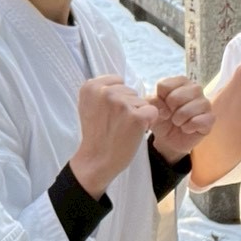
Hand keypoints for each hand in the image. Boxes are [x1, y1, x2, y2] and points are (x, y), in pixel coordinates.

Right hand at [69, 75, 165, 198]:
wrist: (97, 159)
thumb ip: (100, 91)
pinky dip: (148, 122)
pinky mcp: (136, 117)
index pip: (118, 81)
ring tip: (123, 129)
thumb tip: (120, 81)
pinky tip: (135, 132)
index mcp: (91, 87)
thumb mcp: (88, 106)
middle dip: (128, 106)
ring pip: (141, 101)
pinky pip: (152, 111)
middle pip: (130, 91)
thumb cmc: (96, 134)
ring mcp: (121, 104)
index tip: (109, 113)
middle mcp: (105, 92)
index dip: (118, 98)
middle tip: (116, 123)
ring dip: (137, 114)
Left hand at [148, 75, 213, 161]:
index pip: (164, 86)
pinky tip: (187, 128)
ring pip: (187, 110)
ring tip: (178, 122)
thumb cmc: (162, 118)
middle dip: (169, 110)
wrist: (170, 138)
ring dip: (178, 120)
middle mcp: (195, 88)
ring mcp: (205, 102)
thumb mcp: (152, 108)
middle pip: (175, 97)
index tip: (163, 106)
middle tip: (171, 115)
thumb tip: (165, 109)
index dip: (159, 100)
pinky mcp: (210, 118)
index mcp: (180, 81)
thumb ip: (152, 101)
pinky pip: (197, 122)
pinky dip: (188, 128)